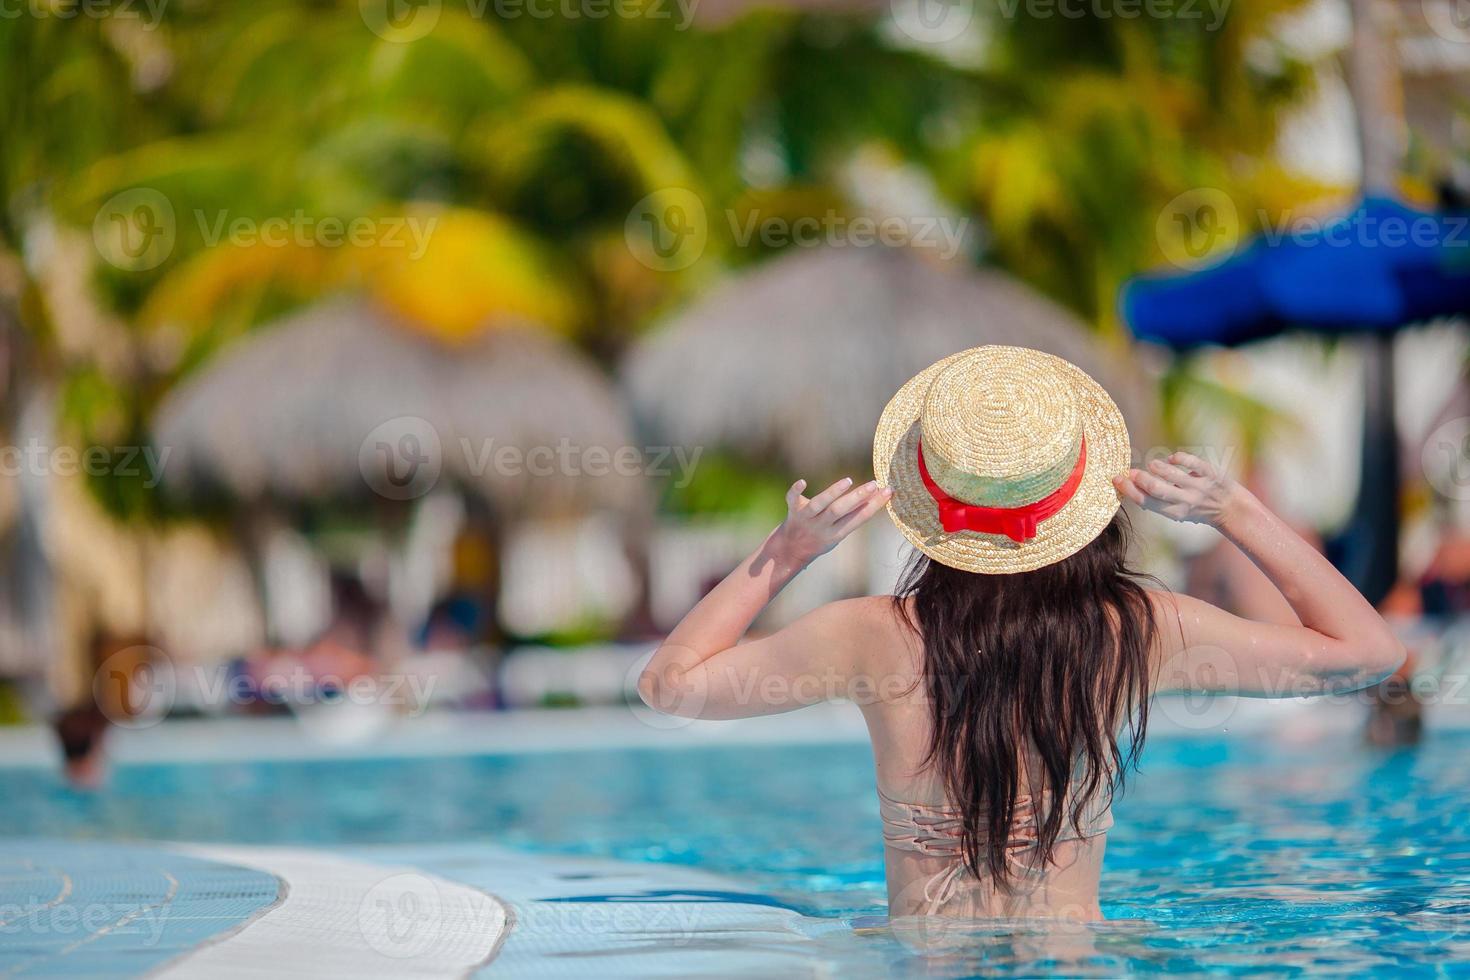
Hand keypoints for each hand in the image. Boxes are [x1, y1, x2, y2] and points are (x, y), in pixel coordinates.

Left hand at [769, 477, 892, 563]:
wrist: (790, 551)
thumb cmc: (822, 536)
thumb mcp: (840, 531)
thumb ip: (855, 515)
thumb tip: (879, 493)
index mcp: (837, 533)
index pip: (858, 518)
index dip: (874, 505)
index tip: (889, 491)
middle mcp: (822, 526)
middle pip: (840, 511)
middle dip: (858, 498)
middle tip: (874, 484)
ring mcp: (806, 518)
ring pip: (820, 505)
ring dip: (833, 493)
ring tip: (848, 481)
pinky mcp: (793, 510)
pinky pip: (792, 500)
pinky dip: (796, 491)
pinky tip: (802, 482)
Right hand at [1113, 451, 1244, 527]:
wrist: (1231, 509)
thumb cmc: (1199, 509)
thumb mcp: (1178, 511)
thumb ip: (1159, 501)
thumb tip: (1132, 485)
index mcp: (1174, 512)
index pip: (1146, 501)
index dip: (1128, 490)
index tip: (1116, 479)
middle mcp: (1185, 502)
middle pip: (1155, 489)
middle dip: (1139, 479)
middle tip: (1130, 471)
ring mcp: (1198, 488)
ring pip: (1171, 474)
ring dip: (1156, 467)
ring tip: (1153, 465)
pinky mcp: (1210, 474)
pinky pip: (1191, 463)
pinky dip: (1177, 458)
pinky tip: (1171, 459)